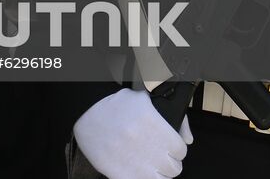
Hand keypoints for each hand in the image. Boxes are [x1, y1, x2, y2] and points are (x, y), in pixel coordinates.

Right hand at [73, 88, 190, 178]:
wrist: (81, 115)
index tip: (168, 146)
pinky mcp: (121, 175)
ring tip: (148, 164)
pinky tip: (138, 170)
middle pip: (173, 168)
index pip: (180, 149)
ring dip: (157, 173)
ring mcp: (135, 163)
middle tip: (157, 155)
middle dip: (167, 162)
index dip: (175, 148)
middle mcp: (147, 145)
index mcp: (153, 124)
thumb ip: (171, 115)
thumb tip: (188, 139)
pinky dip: (143, 178)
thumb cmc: (113, 106)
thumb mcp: (143, 99)